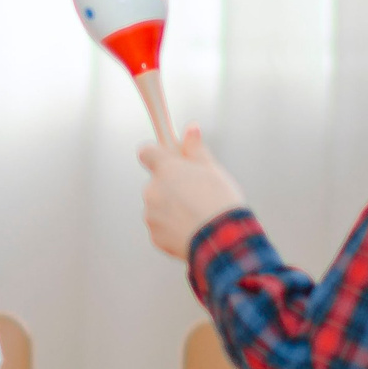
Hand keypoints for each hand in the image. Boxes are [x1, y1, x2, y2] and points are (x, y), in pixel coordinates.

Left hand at [139, 127, 247, 258]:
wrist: (221, 240)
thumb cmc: (219, 201)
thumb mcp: (212, 170)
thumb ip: (196, 149)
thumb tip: (190, 128)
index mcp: (166, 169)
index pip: (146, 151)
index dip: (157, 154)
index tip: (170, 158)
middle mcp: (152, 190)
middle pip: (156, 182)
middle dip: (171, 185)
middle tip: (196, 192)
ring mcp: (151, 215)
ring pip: (158, 206)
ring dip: (171, 207)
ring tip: (197, 214)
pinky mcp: (155, 236)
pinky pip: (161, 227)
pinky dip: (173, 227)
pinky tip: (192, 229)